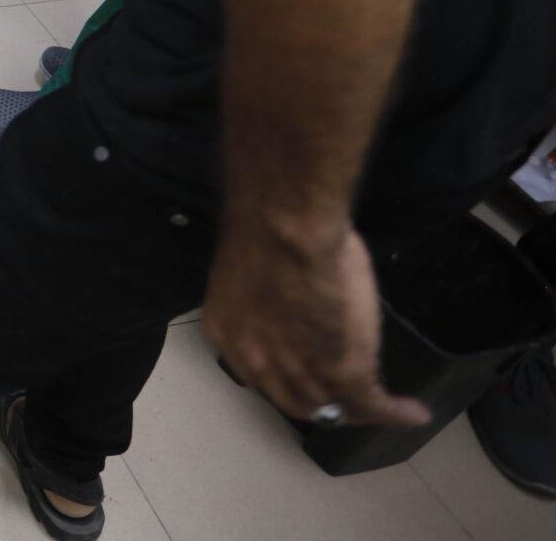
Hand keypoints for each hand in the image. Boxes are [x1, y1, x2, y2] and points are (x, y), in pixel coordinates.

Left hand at [203, 221, 429, 428]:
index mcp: (228, 331)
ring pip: (332, 408)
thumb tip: (291, 292)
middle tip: (347, 402)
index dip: (285, 377)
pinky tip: (414, 413)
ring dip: (360, 411)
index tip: (307, 372)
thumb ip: (269, 294)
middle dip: (321, 403)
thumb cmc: (269, 228)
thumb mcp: (255, 270)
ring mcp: (298, 371)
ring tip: (384, 409)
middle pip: (294, 399)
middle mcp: (255, 361)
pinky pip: (372, 402)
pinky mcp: (341, 373)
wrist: (285, 228)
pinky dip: (395, 412)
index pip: (259, 372)